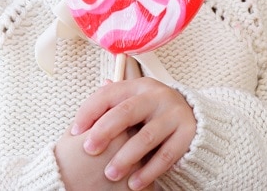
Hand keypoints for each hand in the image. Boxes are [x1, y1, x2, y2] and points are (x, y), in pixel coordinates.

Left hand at [71, 77, 195, 190]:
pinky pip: (166, 155)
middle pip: (126, 112)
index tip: (75, 132)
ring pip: (146, 137)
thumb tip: (81, 118)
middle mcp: (156, 96)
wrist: (192, 115)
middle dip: (104, 132)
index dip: (89, 112)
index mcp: (138, 85)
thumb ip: (110, 106)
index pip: (108, 94)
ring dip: (126, 158)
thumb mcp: (133, 102)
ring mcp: (173, 113)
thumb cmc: (151, 111)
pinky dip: (148, 171)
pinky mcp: (187, 132)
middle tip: (89, 150)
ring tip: (111, 174)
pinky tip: (134, 183)